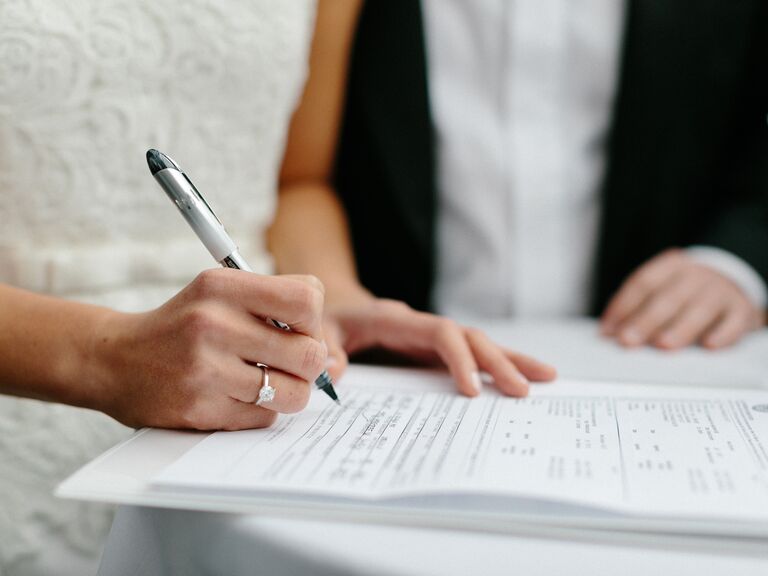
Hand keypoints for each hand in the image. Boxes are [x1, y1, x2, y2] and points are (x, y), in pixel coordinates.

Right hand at [91, 270, 326, 429]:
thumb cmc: (183, 326)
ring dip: (288, 392)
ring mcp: (206, 370)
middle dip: (308, 364)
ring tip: (266, 382)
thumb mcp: (220, 295)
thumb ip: (277, 312)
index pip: (307, 299)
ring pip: (294, 392)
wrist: (115, 360)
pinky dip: (260, 411)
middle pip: (309, 353)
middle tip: (288, 363)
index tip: (296, 329)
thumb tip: (335, 360)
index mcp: (222, 287)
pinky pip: (265, 417)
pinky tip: (236, 396)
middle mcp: (214, 324)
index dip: (312, 320)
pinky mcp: (200, 409)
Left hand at [321, 291, 555, 396]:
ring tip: (547, 378)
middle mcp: (421, 325)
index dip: (459, 358)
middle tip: (525, 390)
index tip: (471, 390)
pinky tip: (518, 378)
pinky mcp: (431, 349)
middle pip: (468, 337)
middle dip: (498, 361)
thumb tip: (335, 371)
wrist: (334, 303)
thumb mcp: (319, 329)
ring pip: (477, 343)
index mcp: (396, 319)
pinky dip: (494, 365)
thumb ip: (324, 348)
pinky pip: (468, 354)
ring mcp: (430, 337)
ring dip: (510, 360)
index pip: (440, 333)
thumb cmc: (328, 318)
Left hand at [600, 249, 762, 349]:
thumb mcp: (663, 289)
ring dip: (680, 328)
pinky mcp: (742, 309)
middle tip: (628, 340)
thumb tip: (607, 332)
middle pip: (667, 297)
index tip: (608, 330)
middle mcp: (696, 275)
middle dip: (645, 320)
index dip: (623, 305)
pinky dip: (723, 333)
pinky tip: (709, 345)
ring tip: (662, 345)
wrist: (734, 282)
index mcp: (671, 266)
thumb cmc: (686, 292)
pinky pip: (734, 321)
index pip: (643, 283)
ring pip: (699, 309)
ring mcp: (721, 291)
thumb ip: (636, 307)